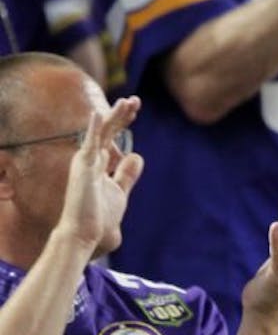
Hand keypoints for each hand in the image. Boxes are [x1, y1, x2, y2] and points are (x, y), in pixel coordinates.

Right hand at [55, 100, 143, 249]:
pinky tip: (99, 114)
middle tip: (136, 100)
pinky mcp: (83, 169)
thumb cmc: (99, 216)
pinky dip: (94, 129)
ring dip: (114, 117)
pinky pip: (89, 146)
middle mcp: (90, 159)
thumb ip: (126, 174)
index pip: (111, 136)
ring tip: (128, 102)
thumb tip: (137, 156)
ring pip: (101, 134)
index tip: (135, 109)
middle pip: (108, 131)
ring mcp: (85, 163)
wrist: (86, 234)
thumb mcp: (120, 190)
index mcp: (98, 163)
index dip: (123, 122)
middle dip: (122, 115)